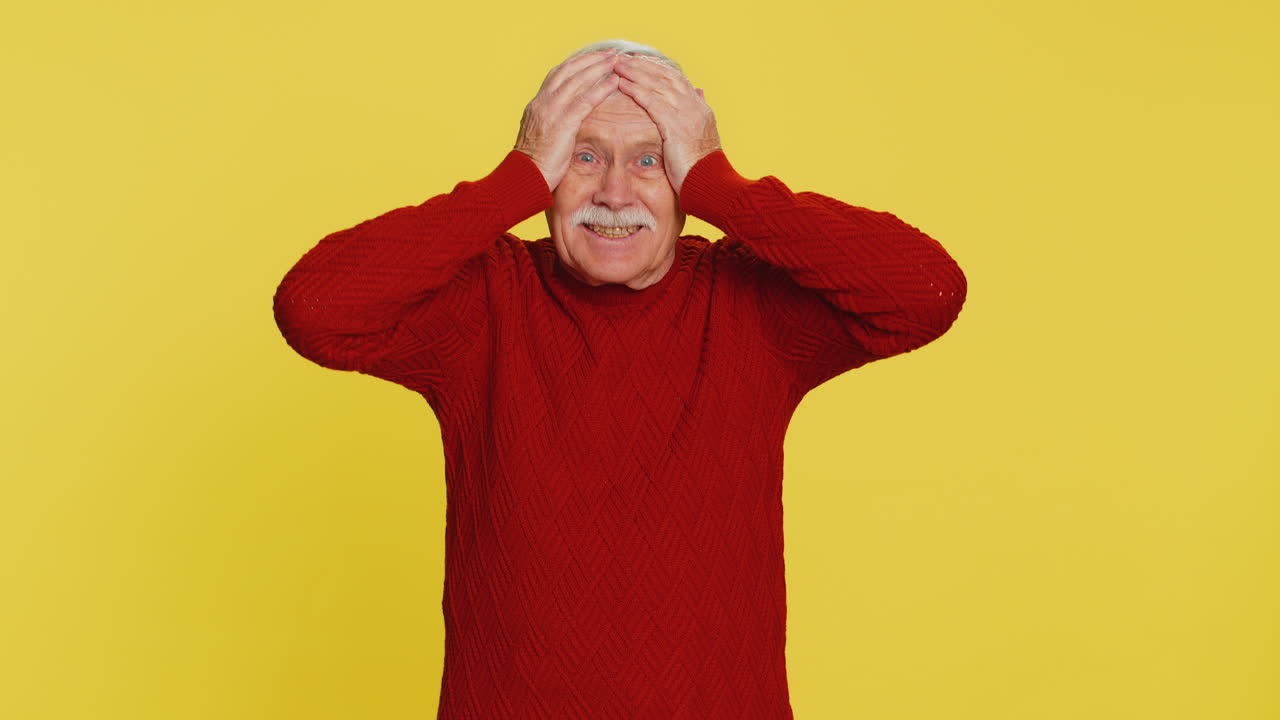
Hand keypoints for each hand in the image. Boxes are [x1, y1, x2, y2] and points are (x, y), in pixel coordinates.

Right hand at [514, 49, 620, 190]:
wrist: (524, 178)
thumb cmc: (535, 165)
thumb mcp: (542, 137)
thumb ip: (553, 124)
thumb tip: (568, 121)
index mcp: (537, 105)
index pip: (557, 75)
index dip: (577, 64)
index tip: (594, 57)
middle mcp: (542, 103)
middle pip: (568, 71)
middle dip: (590, 59)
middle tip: (609, 53)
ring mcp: (551, 112)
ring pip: (577, 81)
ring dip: (598, 68)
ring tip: (616, 61)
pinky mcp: (562, 124)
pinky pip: (585, 101)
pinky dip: (600, 89)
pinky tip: (614, 82)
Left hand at [612, 54, 720, 193]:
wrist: (709, 183)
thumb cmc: (702, 168)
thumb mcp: (703, 136)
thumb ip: (698, 112)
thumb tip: (700, 91)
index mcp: (701, 109)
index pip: (678, 80)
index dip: (658, 69)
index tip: (641, 62)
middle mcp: (695, 107)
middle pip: (666, 77)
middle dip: (643, 66)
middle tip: (624, 58)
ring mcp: (686, 114)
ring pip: (658, 85)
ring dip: (636, 73)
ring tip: (618, 66)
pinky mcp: (675, 125)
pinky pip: (652, 102)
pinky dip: (636, 91)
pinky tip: (622, 84)